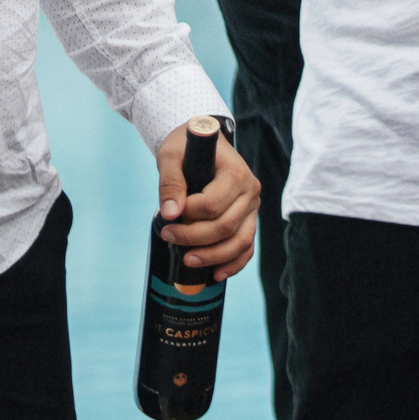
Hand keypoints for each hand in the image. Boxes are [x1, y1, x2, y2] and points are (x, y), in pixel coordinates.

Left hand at [153, 123, 259, 282]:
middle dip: (193, 237)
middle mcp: (250, 192)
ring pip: (239, 241)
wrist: (204, 145)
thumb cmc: (186, 148)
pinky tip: (217, 274)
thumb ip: (171, 182)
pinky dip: (234, 264)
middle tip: (167, 235)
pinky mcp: (249, 220)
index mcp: (236, 173)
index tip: (165, 216)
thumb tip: (171, 213)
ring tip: (187, 260)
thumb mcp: (171, 156)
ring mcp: (252, 208)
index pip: (212, 204)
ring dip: (213, 256)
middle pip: (225, 226)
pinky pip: (247, 247)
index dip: (187, 215)